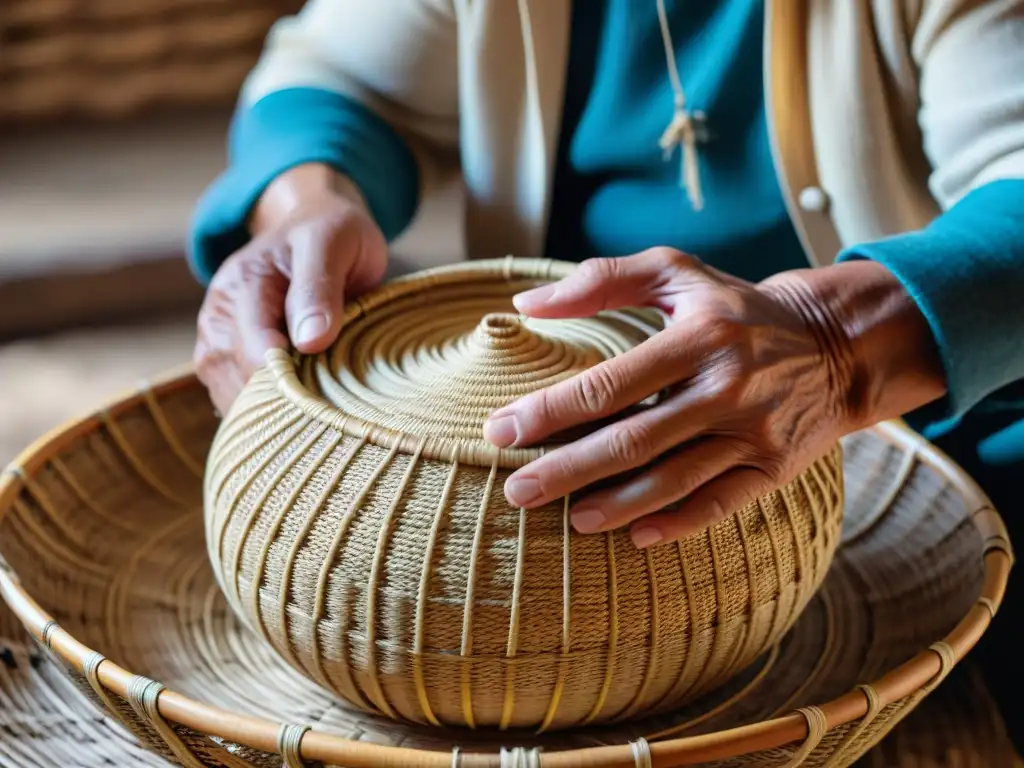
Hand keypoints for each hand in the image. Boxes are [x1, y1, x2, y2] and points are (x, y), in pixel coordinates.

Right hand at [195, 165, 386, 414]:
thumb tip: (310, 342)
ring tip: (318, 399)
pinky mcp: (223, 361)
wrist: (313, 223)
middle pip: (241, 385)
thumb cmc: (329, 233)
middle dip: (287, 401)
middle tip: (333, 402)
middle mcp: (217, 317)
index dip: (292, 382)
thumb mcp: (333, 243)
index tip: (329, 395)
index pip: (256, 353)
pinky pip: (237, 403)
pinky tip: (299, 402)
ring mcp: (215, 342)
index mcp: (241, 286)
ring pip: (235, 401)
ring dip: (277, 410)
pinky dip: (268, 412)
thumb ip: (319, 288)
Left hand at [483, 249, 945, 547]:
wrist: (836, 345)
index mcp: (698, 336)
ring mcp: (754, 432)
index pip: (609, 384)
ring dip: (617, 506)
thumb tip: (527, 305)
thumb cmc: (736, 308)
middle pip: (633, 441)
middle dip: (567, 470)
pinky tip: (636, 536)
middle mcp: (727, 387)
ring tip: (569, 521)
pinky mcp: (774, 467)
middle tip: (516, 491)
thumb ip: (601, 279)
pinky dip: (678, 523)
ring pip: (675, 480)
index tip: (499, 431)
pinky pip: (721, 504)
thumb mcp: (677, 272)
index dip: (550, 412)